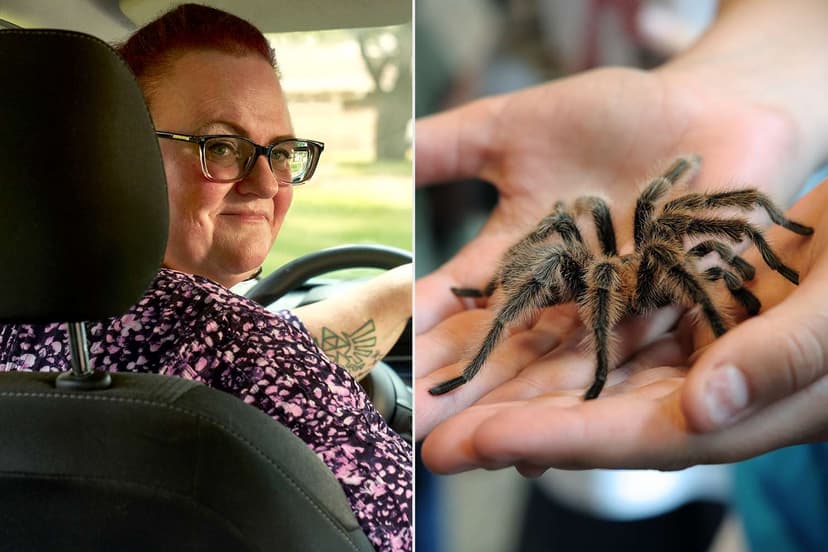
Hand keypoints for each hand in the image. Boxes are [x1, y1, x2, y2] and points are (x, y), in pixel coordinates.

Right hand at [416, 65, 804, 436]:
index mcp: (517, 253)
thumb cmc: (618, 116)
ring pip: (551, 369)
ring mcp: (609, 310)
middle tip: (406, 430)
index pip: (452, 302)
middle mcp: (557, 295)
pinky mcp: (665, 314)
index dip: (412, 330)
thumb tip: (382, 150)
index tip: (365, 359)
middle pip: (496, 350)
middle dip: (452, 390)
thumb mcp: (514, 127)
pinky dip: (582, 400)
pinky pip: (624, 361)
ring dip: (506, 410)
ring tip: (462, 448)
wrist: (715, 111)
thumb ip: (449, 147)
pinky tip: (542, 449)